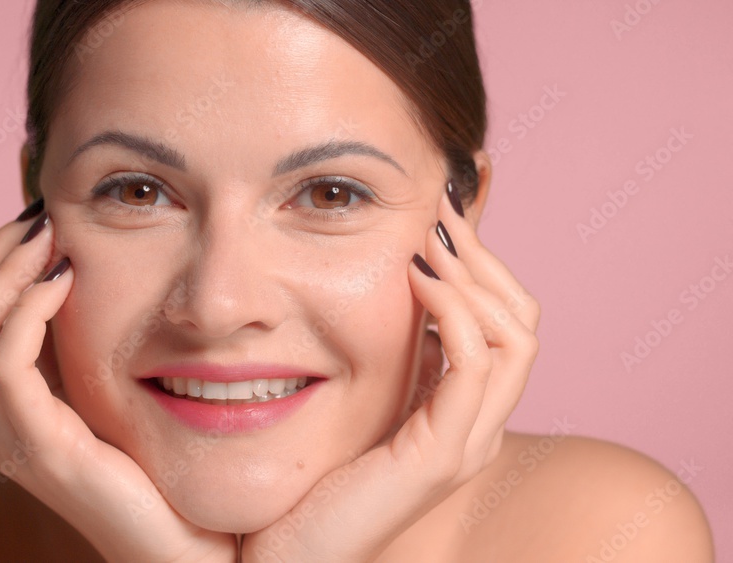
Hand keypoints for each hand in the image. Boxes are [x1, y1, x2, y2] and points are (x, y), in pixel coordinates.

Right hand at [0, 205, 236, 562]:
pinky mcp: (40, 450)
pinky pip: (6, 366)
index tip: (35, 220)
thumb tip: (75, 266)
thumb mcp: (102, 388)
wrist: (181, 538)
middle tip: (38, 219)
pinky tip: (64, 282)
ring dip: (4, 273)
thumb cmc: (151, 460)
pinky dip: (27, 312)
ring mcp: (8, 439)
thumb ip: (77, 345)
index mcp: (2, 405)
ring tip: (49, 238)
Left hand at [242, 185, 540, 561]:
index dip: (481, 262)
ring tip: (427, 240)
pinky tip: (416, 282)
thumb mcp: (358, 395)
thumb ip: (384, 351)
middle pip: (522, 318)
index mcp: (462, 409)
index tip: (438, 215)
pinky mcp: (438, 458)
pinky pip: (472, 369)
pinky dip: (454, 314)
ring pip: (513, 338)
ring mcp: (465, 444)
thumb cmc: (312, 475)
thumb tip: (390, 284)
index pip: (506, 319)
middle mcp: (478, 425)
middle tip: (440, 211)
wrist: (288, 555)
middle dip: (484, 257)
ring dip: (472, 276)